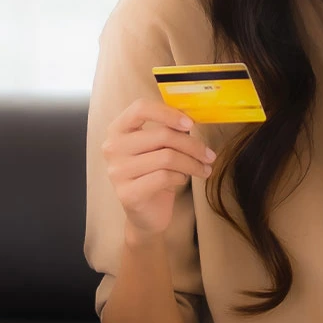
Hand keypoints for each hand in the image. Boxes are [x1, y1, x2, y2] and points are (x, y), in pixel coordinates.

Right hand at [103, 97, 214, 237]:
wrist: (145, 213)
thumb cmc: (153, 174)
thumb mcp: (158, 148)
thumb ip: (169, 130)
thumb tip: (191, 118)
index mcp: (118, 130)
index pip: (140, 108)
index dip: (168, 113)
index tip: (190, 124)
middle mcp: (112, 148)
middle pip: (162, 135)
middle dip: (192, 145)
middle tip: (209, 155)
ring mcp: (117, 171)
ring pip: (167, 157)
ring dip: (192, 163)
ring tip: (203, 169)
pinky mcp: (127, 193)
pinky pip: (164, 177)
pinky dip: (181, 177)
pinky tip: (182, 179)